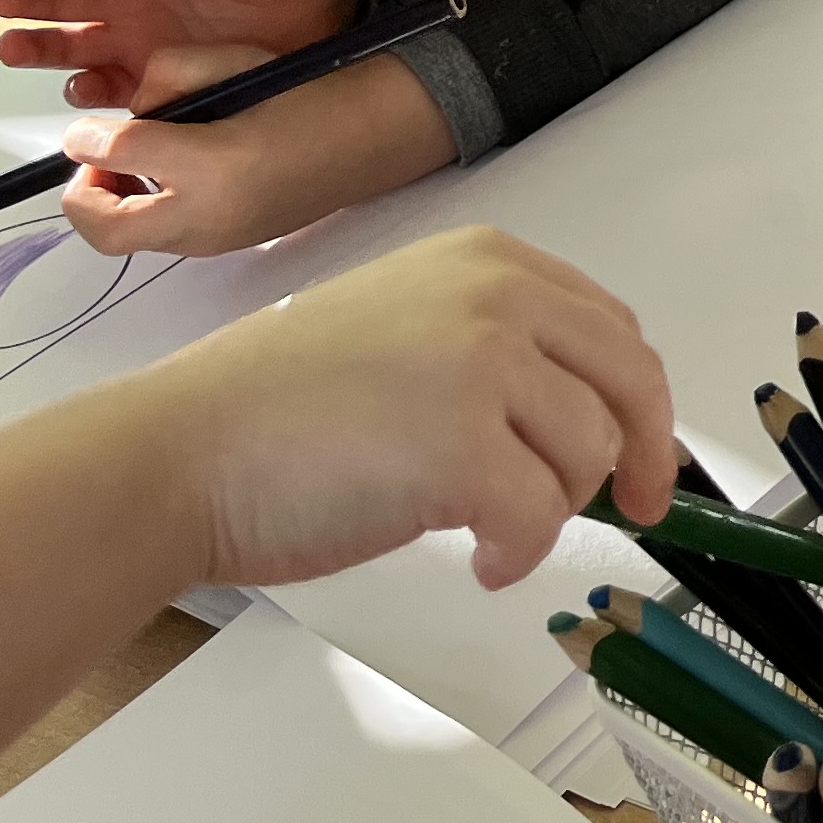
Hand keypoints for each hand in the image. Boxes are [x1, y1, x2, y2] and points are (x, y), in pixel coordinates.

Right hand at [0, 0, 359, 107]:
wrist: (319, 17)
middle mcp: (128, 0)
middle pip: (68, 0)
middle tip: (2, 0)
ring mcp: (135, 44)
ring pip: (74, 47)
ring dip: (43, 48)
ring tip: (15, 49)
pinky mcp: (151, 82)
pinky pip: (110, 89)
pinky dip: (91, 90)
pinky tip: (80, 88)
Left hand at [57, 39, 458, 260]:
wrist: (380, 131)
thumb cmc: (309, 92)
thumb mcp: (232, 71)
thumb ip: (162, 89)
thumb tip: (101, 130)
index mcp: (208, 177)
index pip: (112, 166)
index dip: (88, 142)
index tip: (90, 125)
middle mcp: (208, 221)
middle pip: (105, 230)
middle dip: (87, 194)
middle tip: (100, 158)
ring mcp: (222, 238)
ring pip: (132, 237)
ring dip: (116, 206)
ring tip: (139, 163)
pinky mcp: (234, 241)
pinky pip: (167, 235)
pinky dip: (151, 209)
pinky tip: (179, 172)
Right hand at [124, 225, 677, 591]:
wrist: (180, 452)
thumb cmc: (276, 411)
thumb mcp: (409, 334)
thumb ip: (500, 352)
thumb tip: (589, 418)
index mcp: (488, 262)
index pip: (613, 330)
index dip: (639, 401)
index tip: (643, 455)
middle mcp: (497, 298)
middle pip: (629, 384)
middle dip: (641, 458)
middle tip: (633, 510)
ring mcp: (484, 368)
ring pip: (589, 457)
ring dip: (549, 510)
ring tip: (483, 527)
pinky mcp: (465, 448)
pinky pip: (541, 518)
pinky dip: (519, 553)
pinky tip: (480, 560)